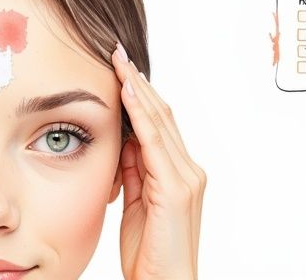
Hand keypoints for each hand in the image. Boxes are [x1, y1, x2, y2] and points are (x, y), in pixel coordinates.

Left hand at [112, 43, 205, 279]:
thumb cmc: (149, 253)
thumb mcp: (136, 202)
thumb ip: (134, 171)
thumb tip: (123, 140)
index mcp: (179, 174)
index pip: (159, 123)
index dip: (140, 94)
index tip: (119, 68)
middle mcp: (189, 170)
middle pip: (162, 115)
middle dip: (138, 82)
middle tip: (116, 53)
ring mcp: (186, 178)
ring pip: (160, 122)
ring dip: (138, 89)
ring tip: (118, 63)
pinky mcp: (177, 189)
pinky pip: (155, 142)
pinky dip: (141, 115)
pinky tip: (127, 94)